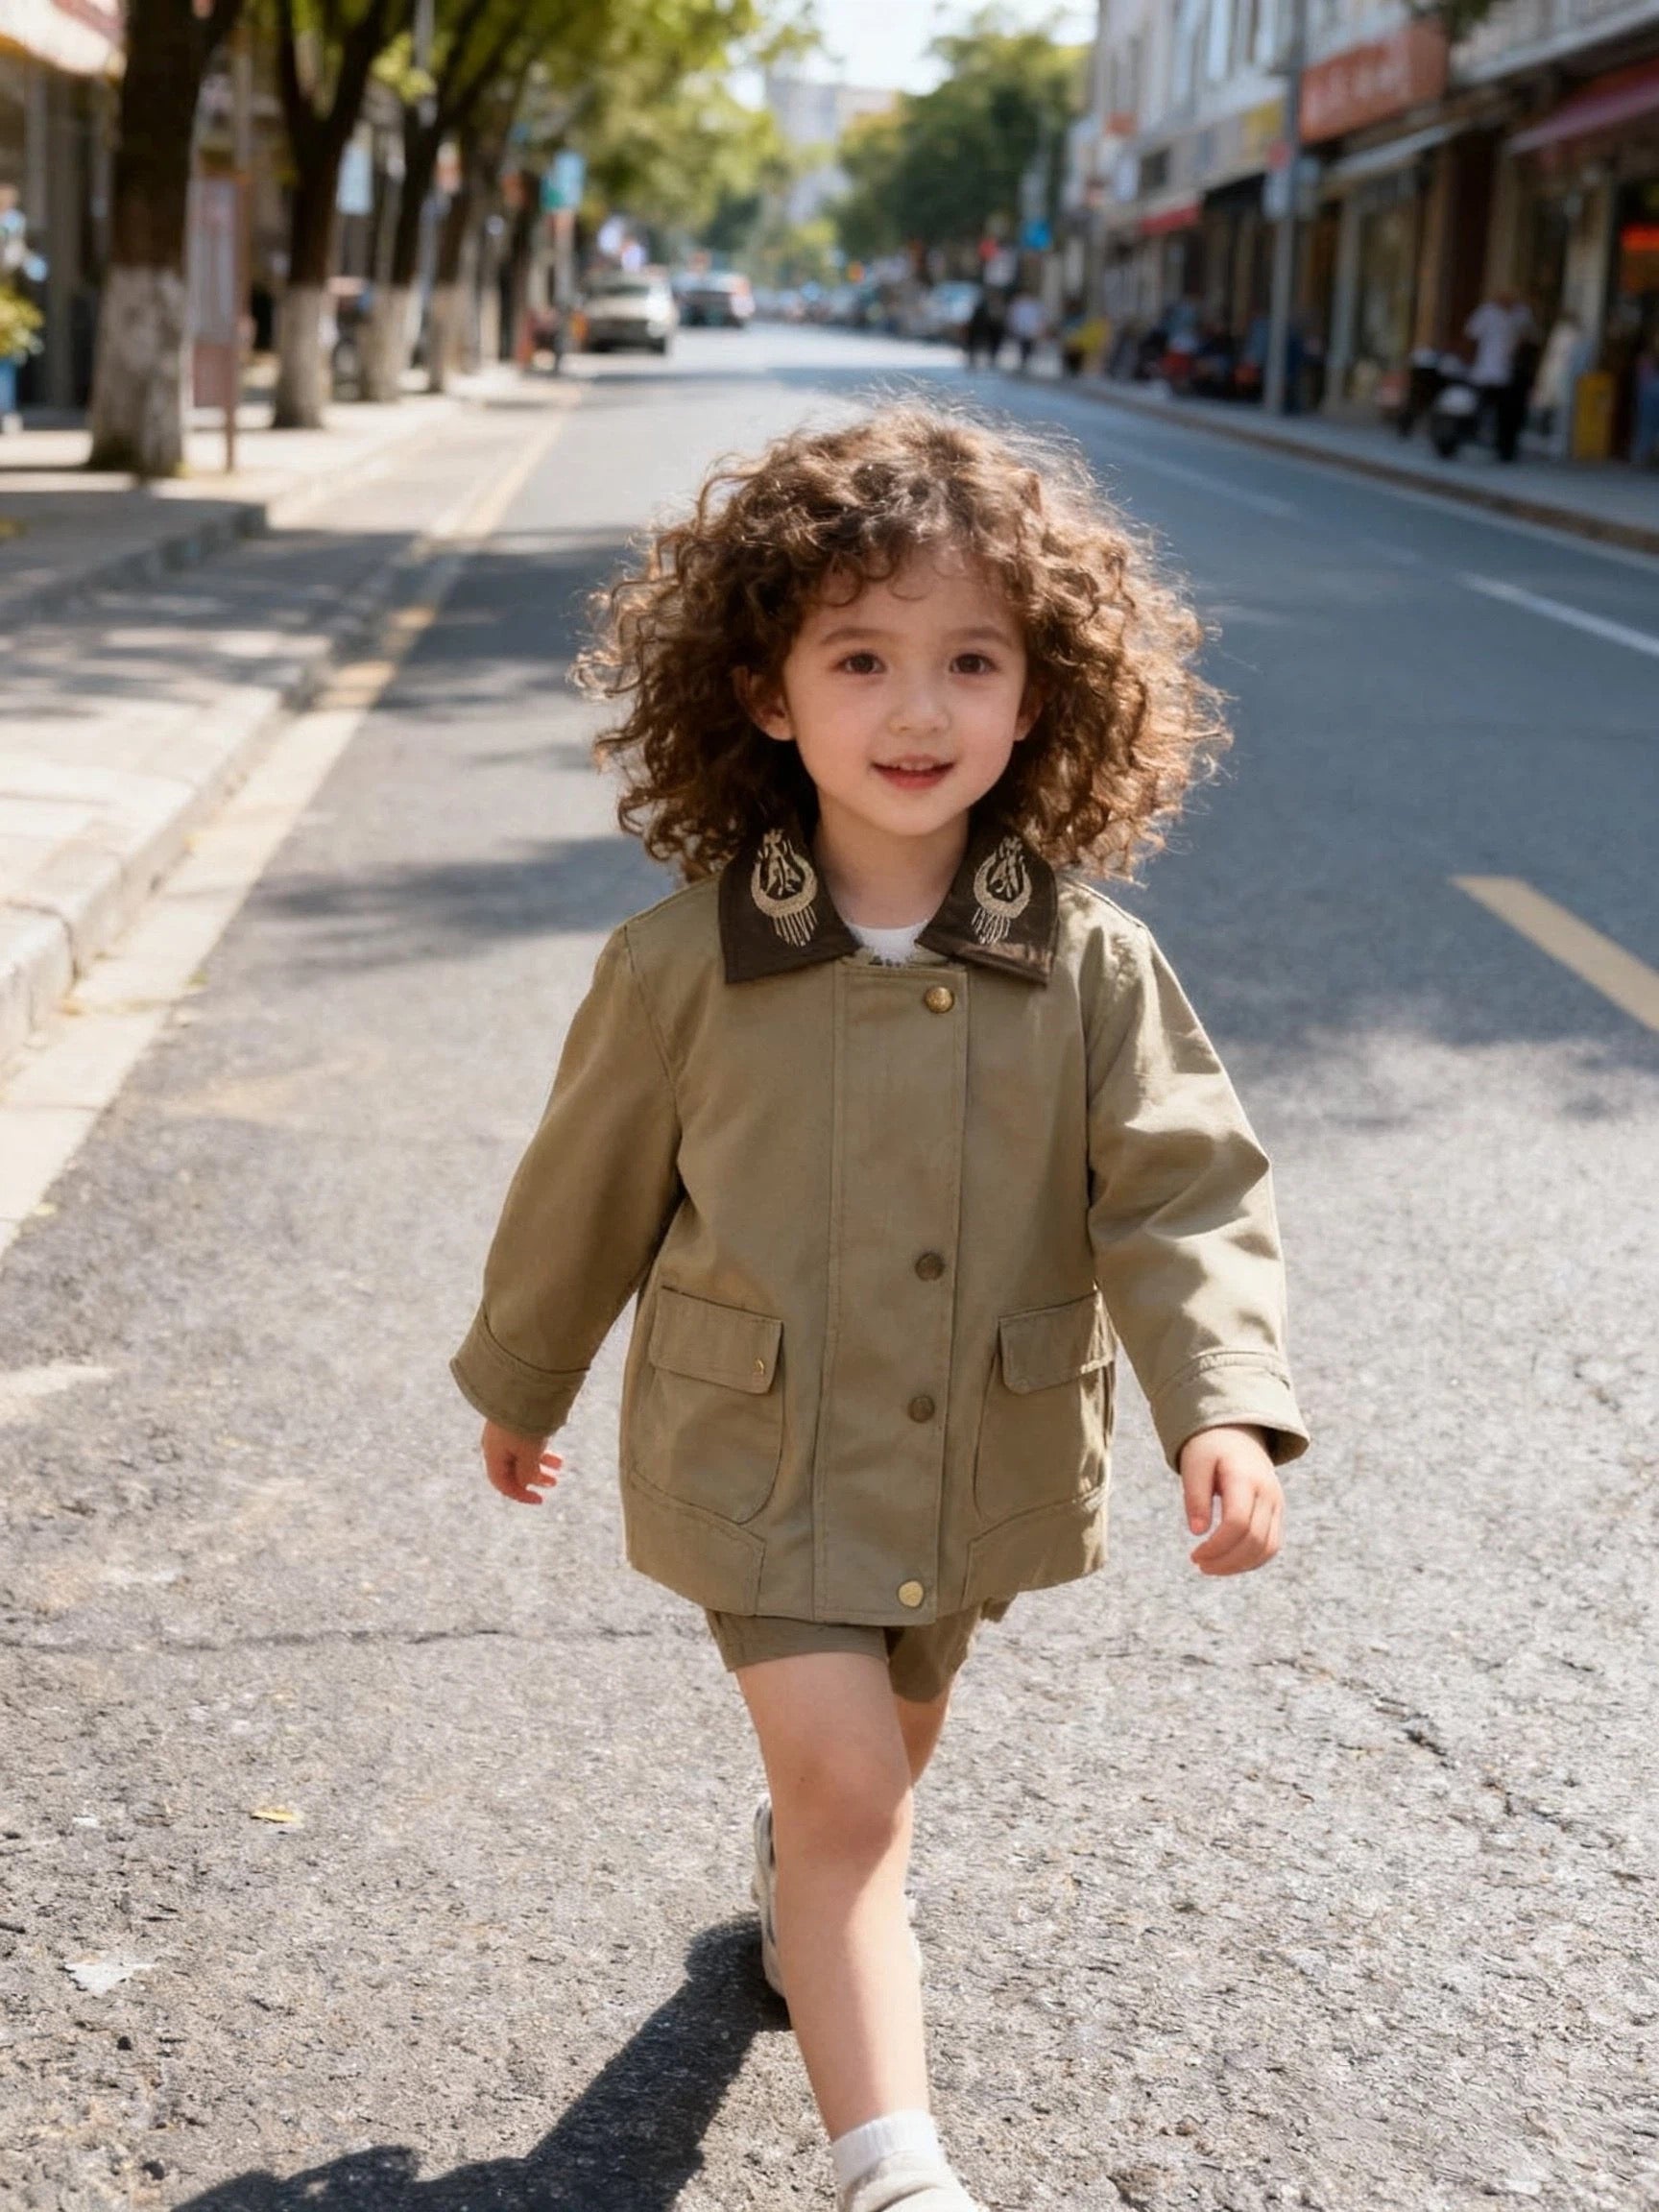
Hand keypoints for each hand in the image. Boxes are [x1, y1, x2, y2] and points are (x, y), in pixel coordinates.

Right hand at [481, 1420, 562, 1504]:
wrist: (522, 1388)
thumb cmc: (523, 1424)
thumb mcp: (528, 1454)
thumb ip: (526, 1472)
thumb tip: (526, 1483)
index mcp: (493, 1455)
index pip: (503, 1484)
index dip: (521, 1495)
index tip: (540, 1500)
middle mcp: (496, 1445)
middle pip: (514, 1470)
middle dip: (534, 1478)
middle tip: (554, 1483)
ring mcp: (505, 1432)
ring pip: (523, 1455)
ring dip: (541, 1463)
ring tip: (560, 1465)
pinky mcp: (515, 1421)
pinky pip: (527, 1441)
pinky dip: (542, 1449)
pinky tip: (556, 1450)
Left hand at [1178, 1424, 1282, 1576]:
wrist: (1237, 1434)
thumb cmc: (1209, 1449)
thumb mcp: (1194, 1465)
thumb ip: (1195, 1496)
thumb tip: (1197, 1532)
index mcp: (1245, 1477)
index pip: (1237, 1522)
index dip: (1216, 1546)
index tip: (1194, 1555)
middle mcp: (1268, 1493)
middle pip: (1254, 1540)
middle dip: (1226, 1561)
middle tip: (1199, 1564)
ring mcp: (1277, 1504)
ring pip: (1268, 1548)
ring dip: (1240, 1566)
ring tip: (1211, 1567)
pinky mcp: (1277, 1513)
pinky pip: (1271, 1545)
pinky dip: (1252, 1560)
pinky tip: (1228, 1563)